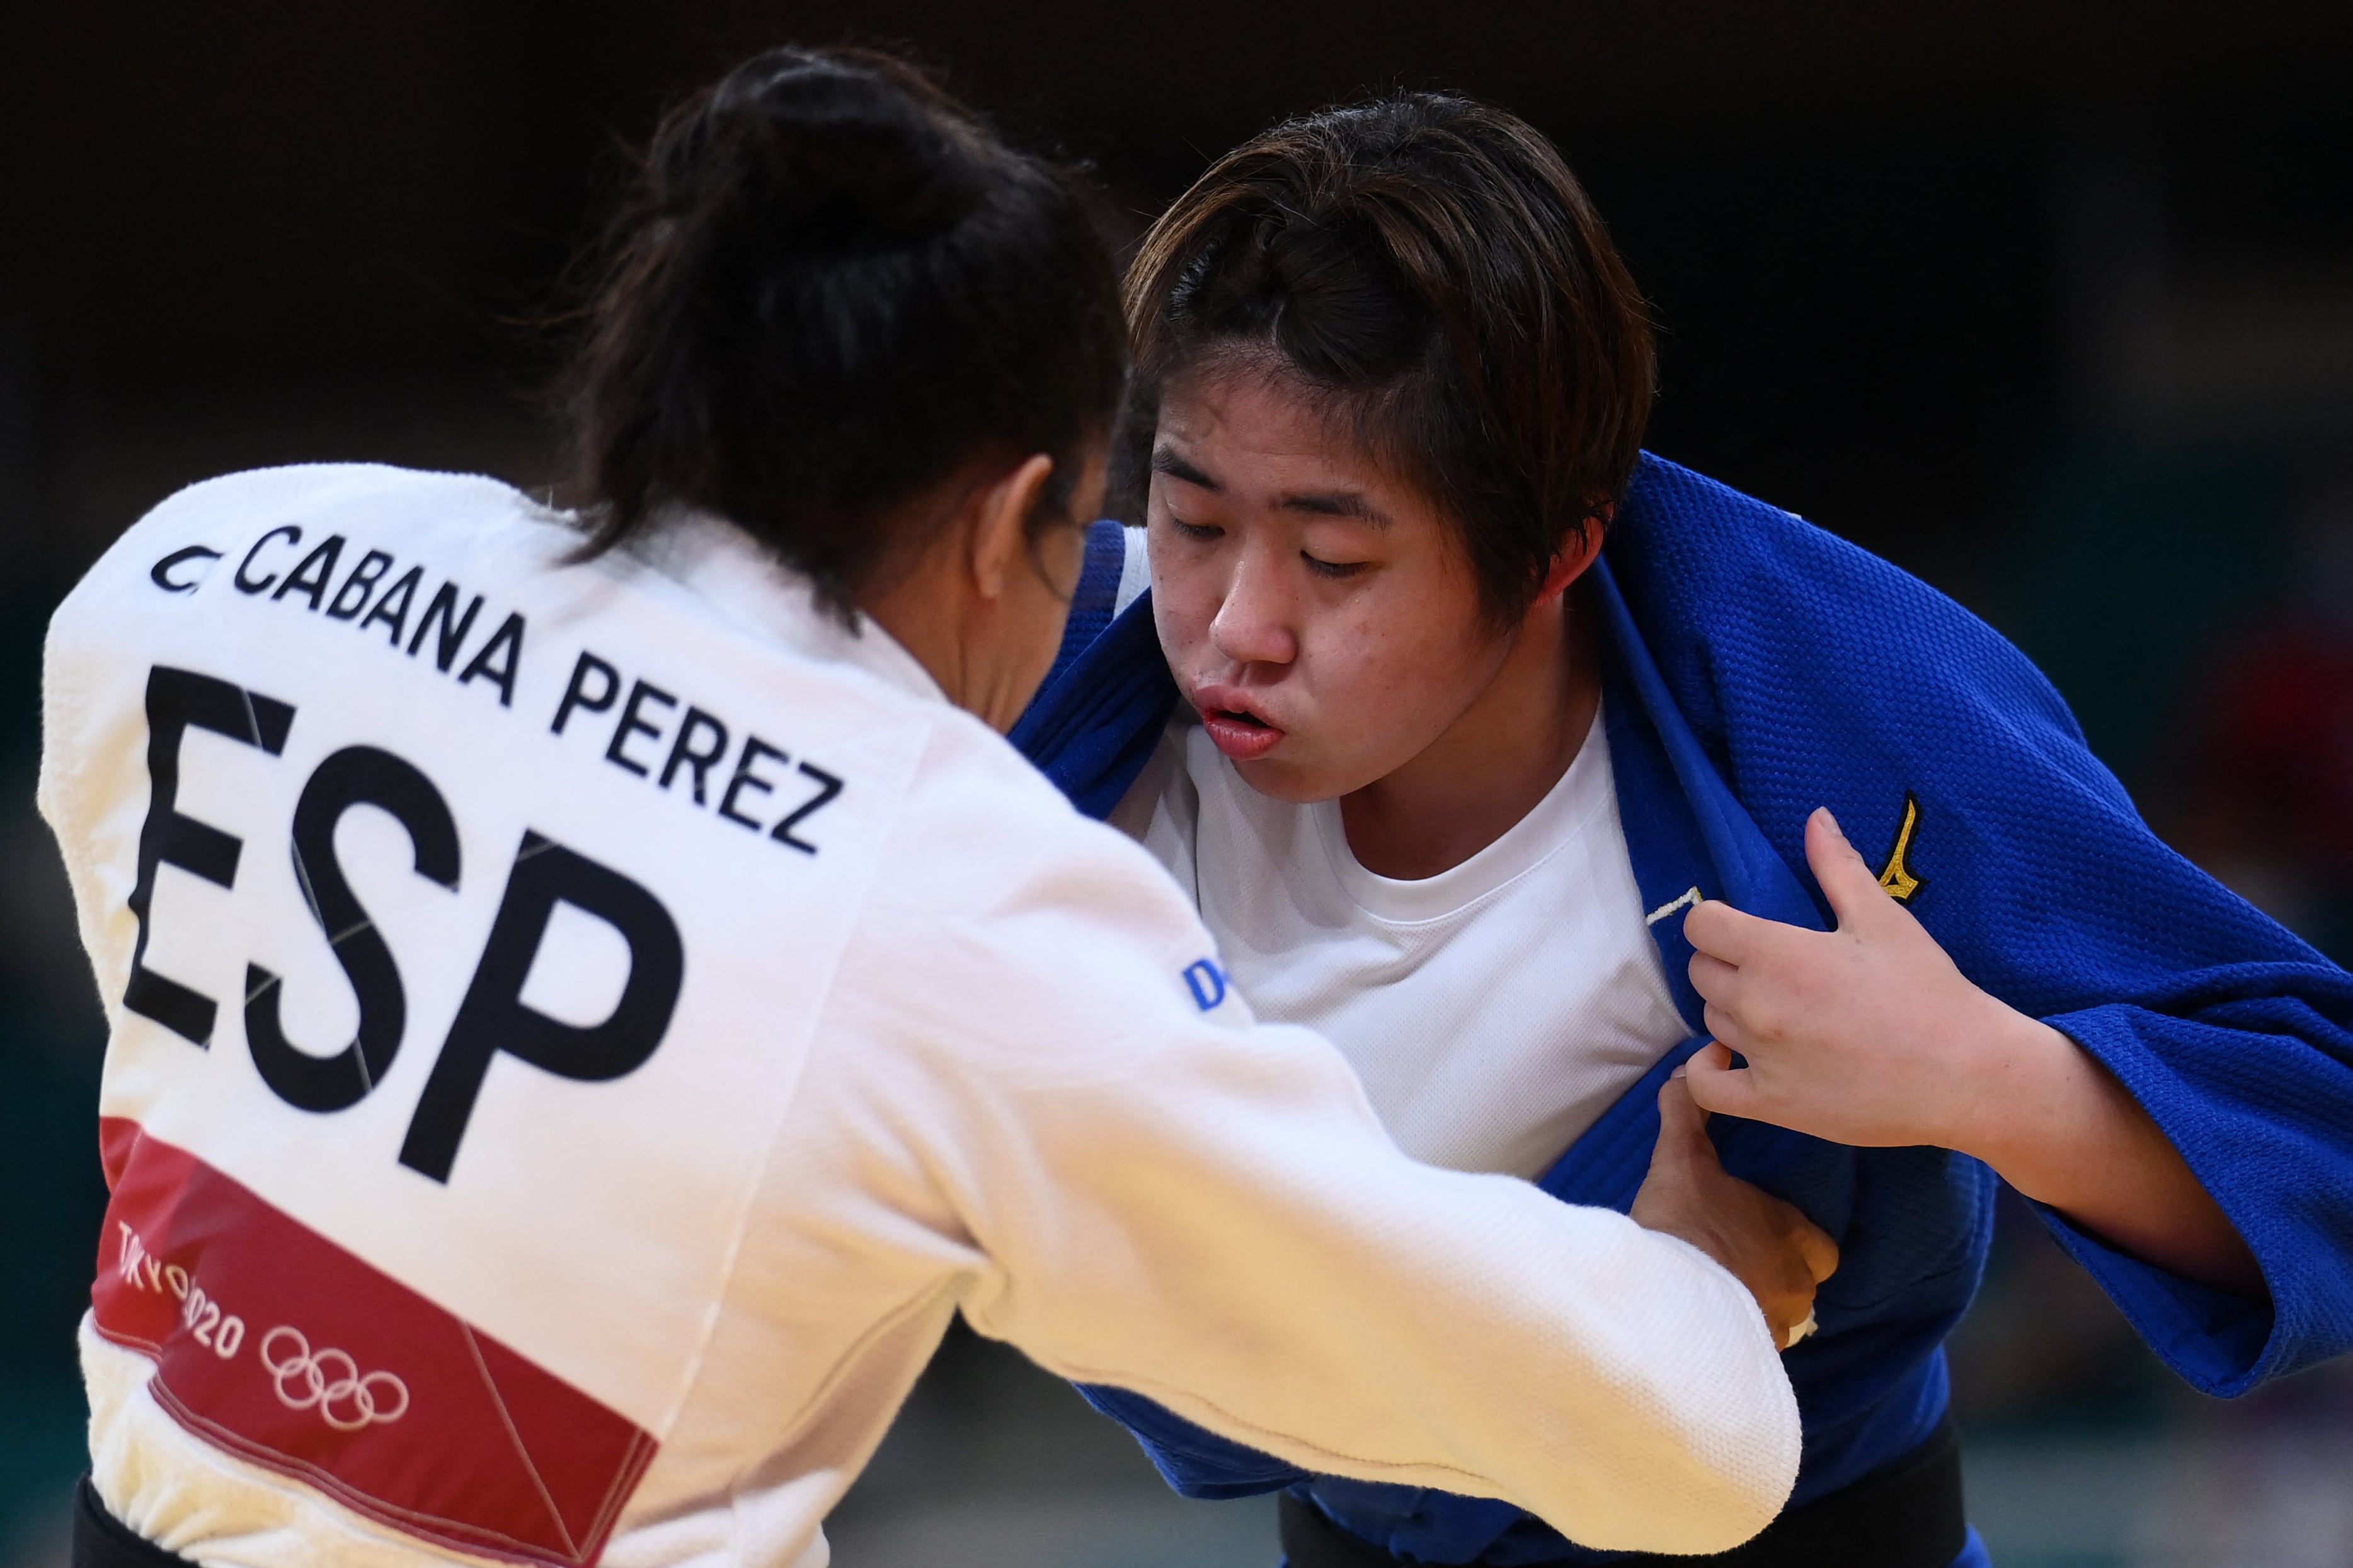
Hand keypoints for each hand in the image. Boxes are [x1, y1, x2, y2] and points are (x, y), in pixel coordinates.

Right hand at [1632, 1071, 1838, 1348]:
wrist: (1661, 1291)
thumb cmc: (1682, 1221)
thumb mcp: (1681, 1158)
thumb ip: (1687, 1114)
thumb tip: (1685, 1071)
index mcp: (1790, 1232)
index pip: (1820, 1245)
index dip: (1795, 1240)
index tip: (1765, 1234)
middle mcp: (1796, 1281)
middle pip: (1803, 1284)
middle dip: (1777, 1278)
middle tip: (1739, 1266)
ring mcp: (1778, 1321)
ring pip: (1782, 1318)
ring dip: (1760, 1310)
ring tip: (1723, 1299)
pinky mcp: (1754, 1352)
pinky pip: (1758, 1346)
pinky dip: (1741, 1339)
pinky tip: (1712, 1327)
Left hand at [1681, 807, 2265, 1297]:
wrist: (1968, 1074)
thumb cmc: (1929, 992)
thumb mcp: (1883, 920)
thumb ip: (1838, 868)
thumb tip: (1815, 818)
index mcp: (1779, 954)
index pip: (1702, 925)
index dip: (1717, 921)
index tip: (1741, 927)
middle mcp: (1757, 1005)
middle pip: (1702, 972)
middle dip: (1727, 963)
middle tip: (1769, 967)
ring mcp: (1761, 1058)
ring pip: (1710, 1021)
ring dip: (1731, 1010)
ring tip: (1775, 1008)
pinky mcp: (1772, 1105)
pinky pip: (1707, 1086)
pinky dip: (1708, 1071)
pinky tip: (1729, 1058)